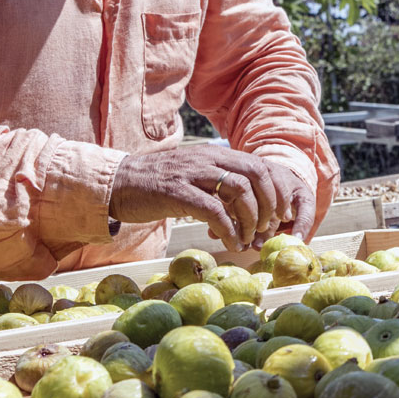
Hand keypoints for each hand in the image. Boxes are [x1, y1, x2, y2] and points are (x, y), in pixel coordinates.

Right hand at [108, 145, 314, 251]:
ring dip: (250, 219)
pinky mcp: (177, 192)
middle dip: (269, 204)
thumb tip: (247, 209)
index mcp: (215, 154)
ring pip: (239, 190)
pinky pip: (213, 210)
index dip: (275, 190)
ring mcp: (192, 173)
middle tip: (266, 228)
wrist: (118, 182)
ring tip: (248, 238)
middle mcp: (208, 159)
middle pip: (255, 174)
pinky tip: (230, 242)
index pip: (259, 165)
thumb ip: (219, 184)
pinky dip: (228, 229)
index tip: (279, 214)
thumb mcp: (194, 176)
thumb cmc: (157, 185)